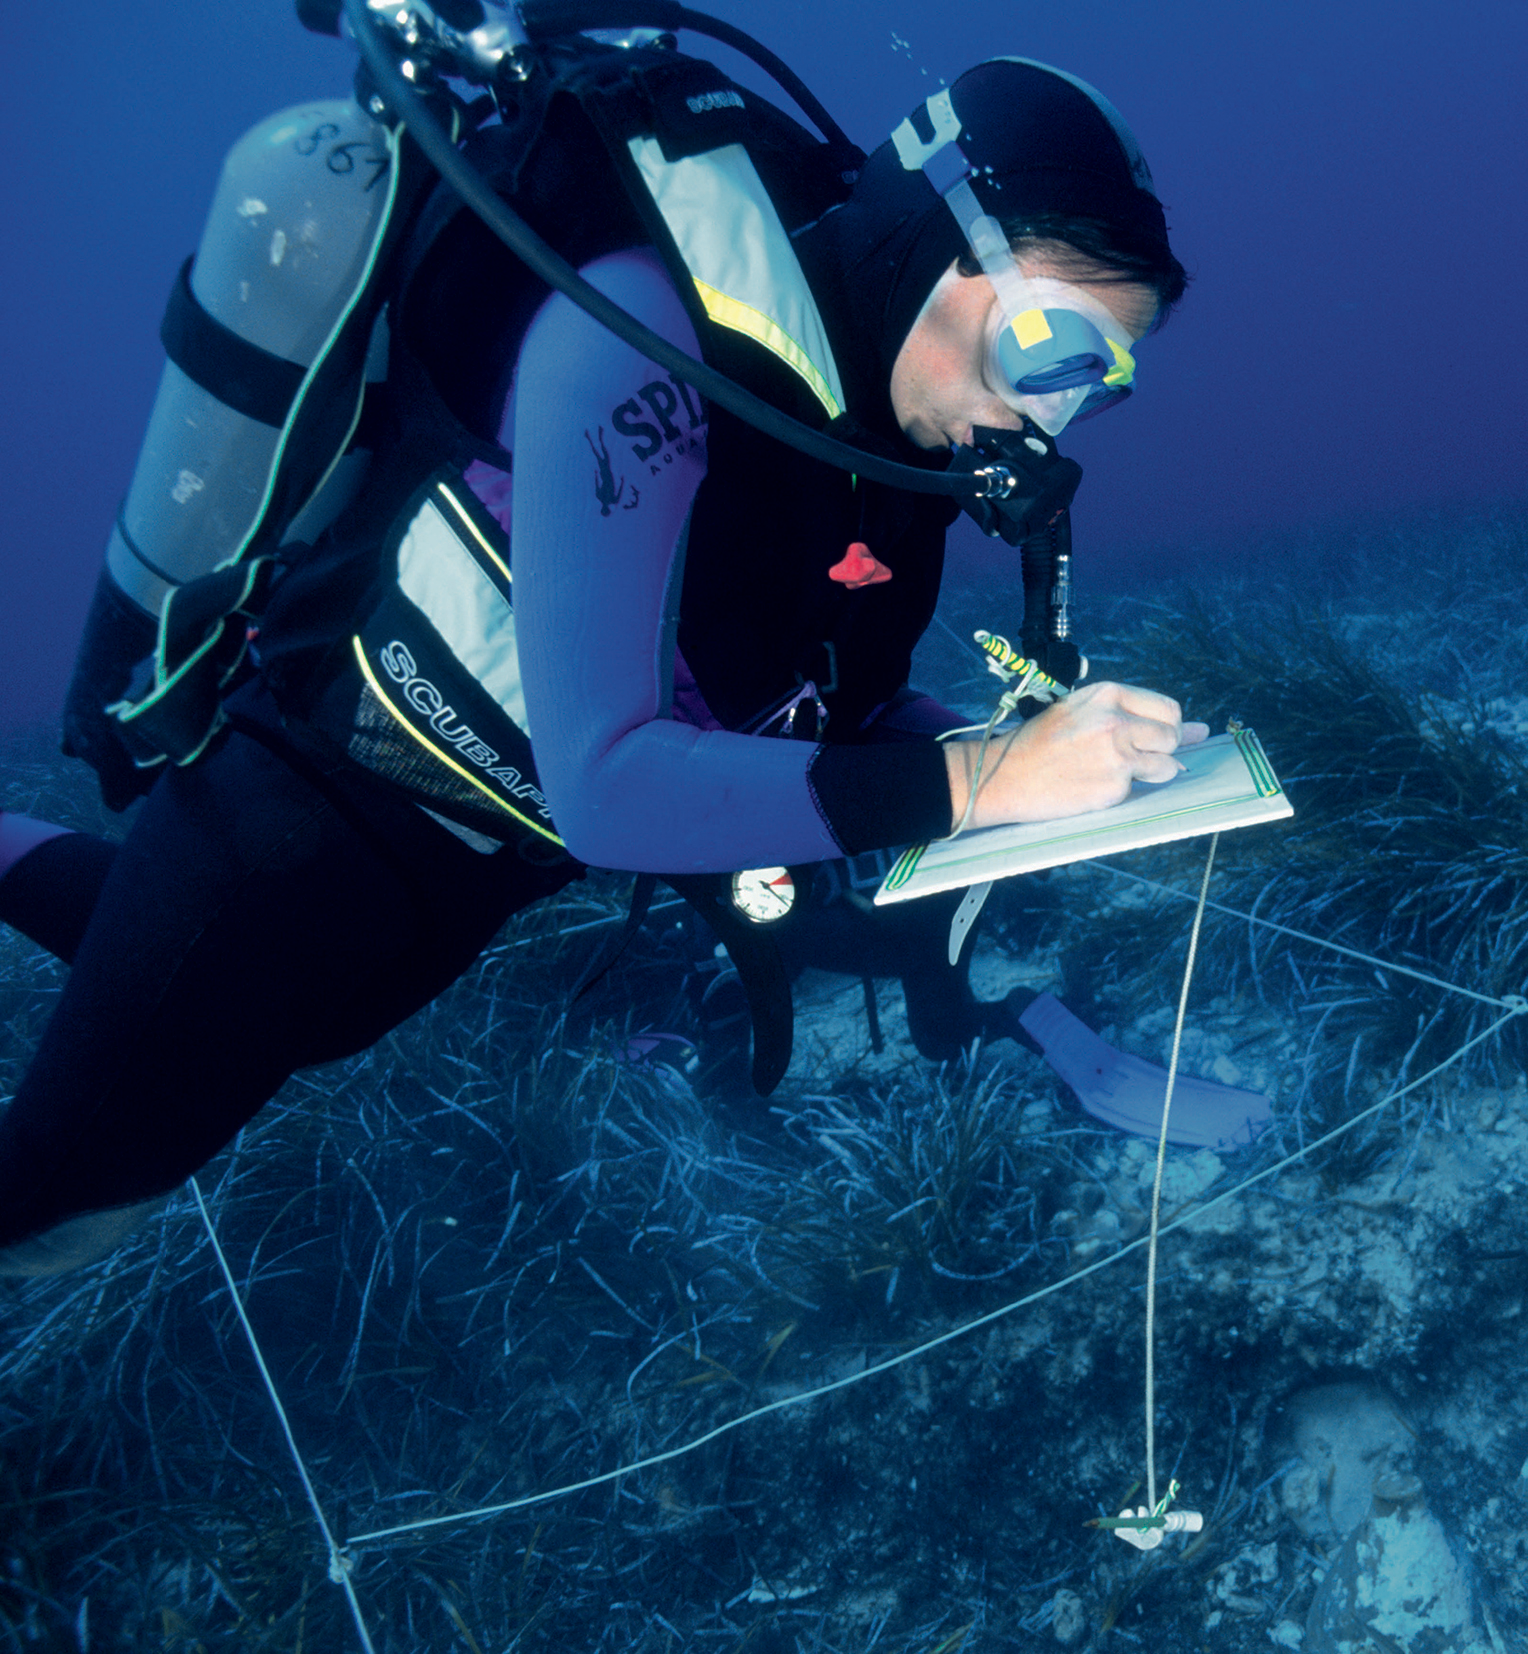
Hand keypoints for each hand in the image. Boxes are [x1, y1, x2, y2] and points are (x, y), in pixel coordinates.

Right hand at [944, 682, 1209, 830]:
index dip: (1165, 727)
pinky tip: (1094, 785)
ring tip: (1113, 771)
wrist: (1004, 775)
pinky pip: (1137, 790)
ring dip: (1150, 772)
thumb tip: (1199, 730)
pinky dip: (1123, 790)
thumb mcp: (1078, 709)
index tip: (1156, 737)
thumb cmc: (1039, 742)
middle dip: (1160, 749)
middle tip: (1131, 757)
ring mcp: (1117, 757)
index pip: (1167, 709)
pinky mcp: (1113, 787)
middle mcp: (1117, 722)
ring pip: (1166, 766)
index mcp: (1108, 695)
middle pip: (1171, 736)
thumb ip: (1132, 714)